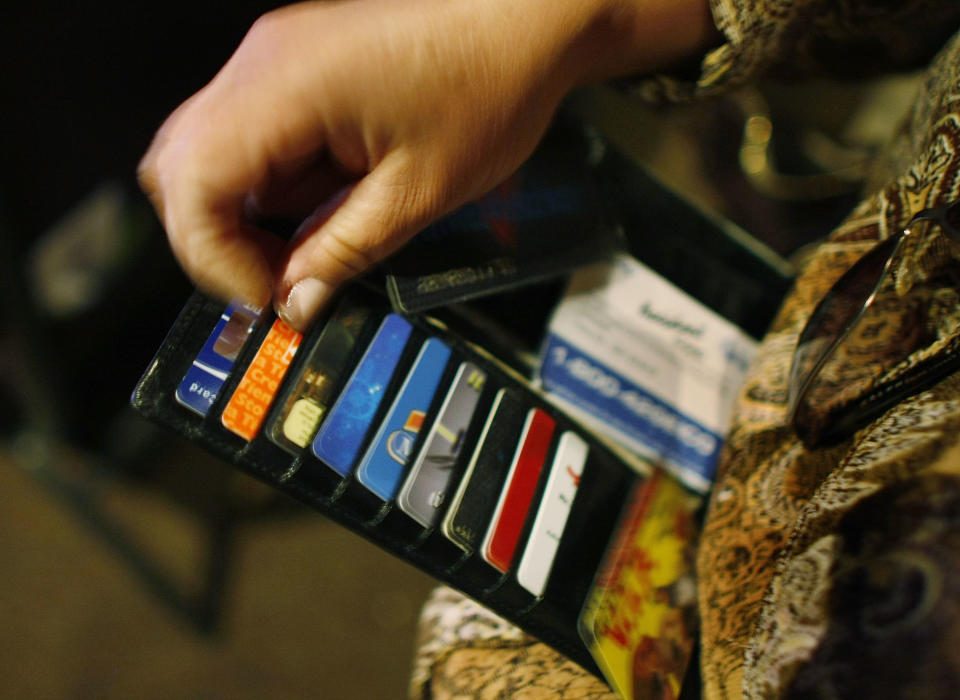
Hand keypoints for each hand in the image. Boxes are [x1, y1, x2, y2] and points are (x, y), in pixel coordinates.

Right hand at [139, 0, 715, 330]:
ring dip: (240, 215)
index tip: (265, 296)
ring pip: (205, 152)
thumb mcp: (418, 192)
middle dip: (215, 239)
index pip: (191, 182)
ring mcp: (274, 59)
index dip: (213, 257)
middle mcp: (263, 63)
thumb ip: (343, 253)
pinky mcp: (294, 66)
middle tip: (274, 282)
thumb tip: (295, 301)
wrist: (525, 20)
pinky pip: (248, 136)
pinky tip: (318, 208)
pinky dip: (268, 186)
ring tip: (303, 251)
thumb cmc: (490, 85)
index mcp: (287, 86)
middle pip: (178, 165)